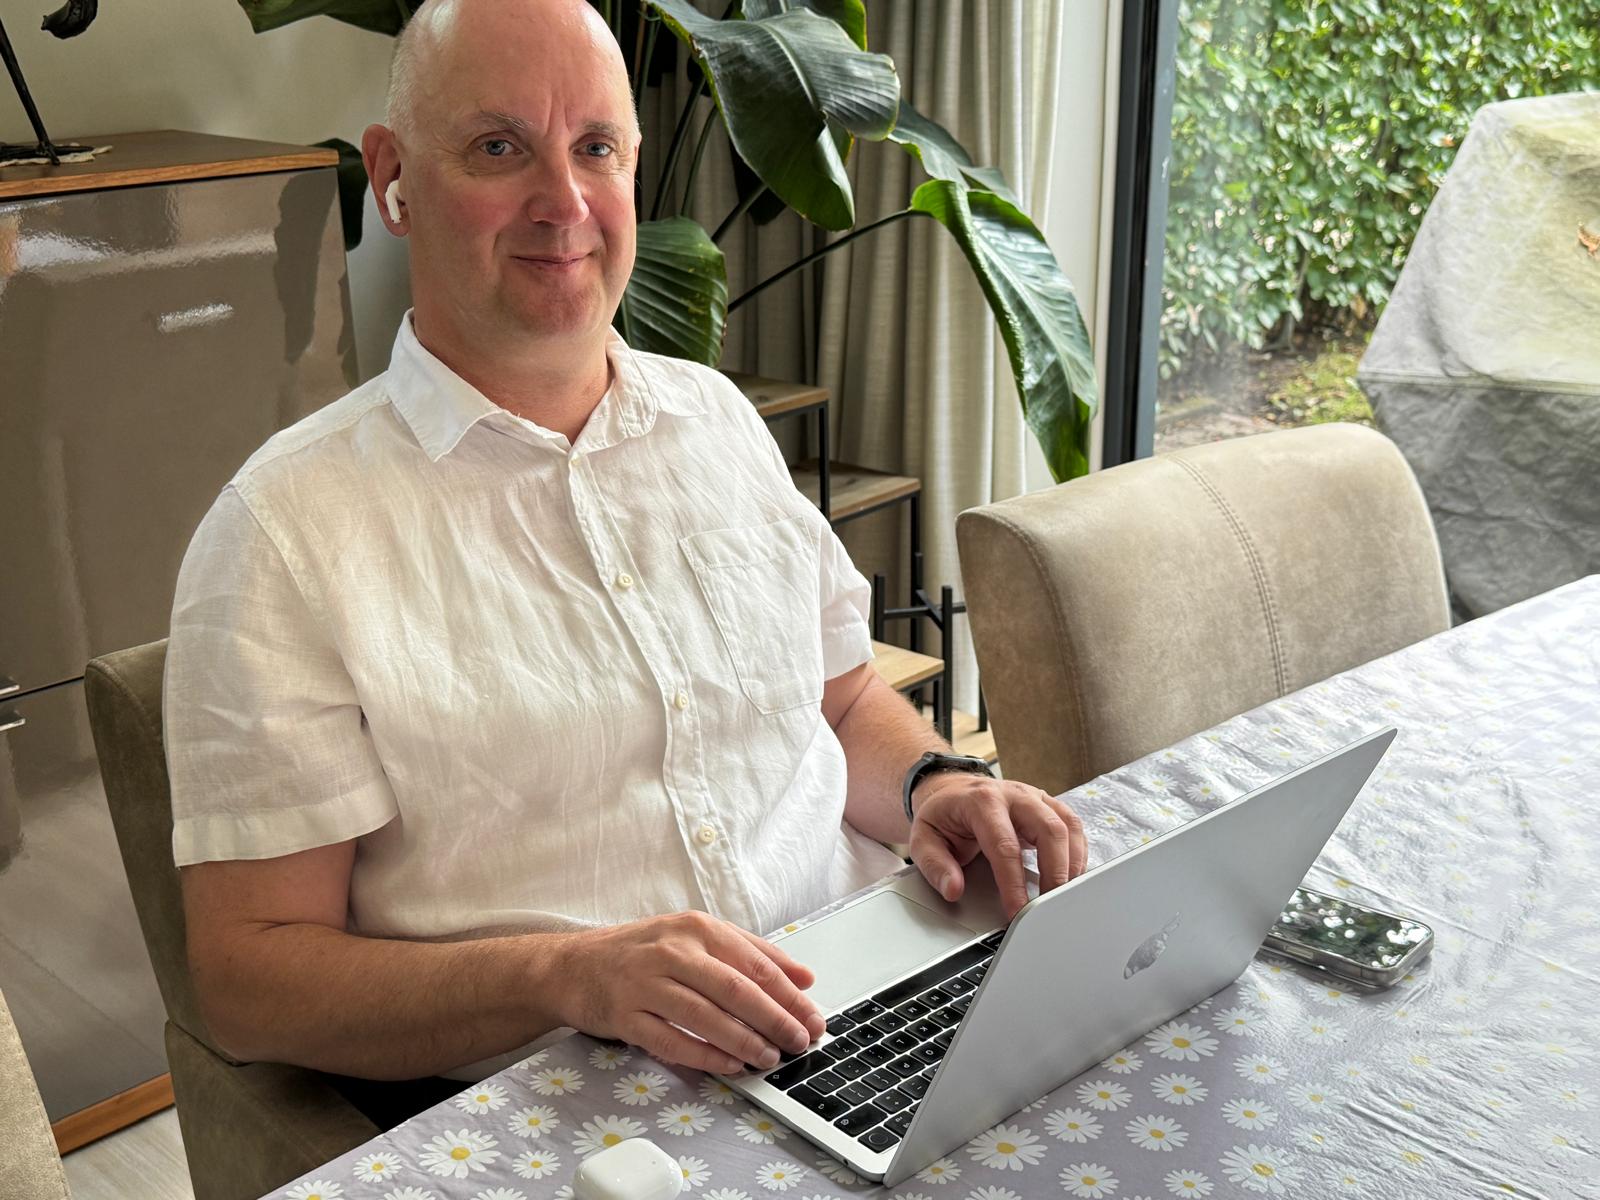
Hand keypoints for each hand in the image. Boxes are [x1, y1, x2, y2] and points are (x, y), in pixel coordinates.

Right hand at [550, 911, 826, 1074]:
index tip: (813, 1015)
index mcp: (695, 927)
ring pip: (706, 1015)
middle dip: (775, 1018)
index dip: (788, 993)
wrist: (572, 966)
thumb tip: (803, 977)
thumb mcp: (693, 937)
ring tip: (770, 1057)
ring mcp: (644, 983)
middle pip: (735, 988)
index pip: (754, 960)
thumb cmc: (641, 953)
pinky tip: (730, 1065)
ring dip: (745, 1041)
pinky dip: (705, 1055)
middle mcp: (671, 950)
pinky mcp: (624, 1015)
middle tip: (800, 1041)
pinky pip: (672, 1041)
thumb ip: (749, 952)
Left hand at [909, 772, 1087, 919]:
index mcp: (982, 802)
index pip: (1005, 846)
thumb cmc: (942, 816)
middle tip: (1048, 907)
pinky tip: (1071, 876)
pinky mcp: (1048, 804)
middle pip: (1048, 830)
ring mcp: (1034, 797)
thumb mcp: (923, 839)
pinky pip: (1073, 825)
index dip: (1013, 883)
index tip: (1017, 912)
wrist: (951, 789)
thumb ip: (936, 866)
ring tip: (1063, 896)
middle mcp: (1014, 795)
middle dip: (1055, 872)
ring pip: (1067, 825)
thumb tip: (953, 890)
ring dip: (1071, 864)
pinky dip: (1078, 853)